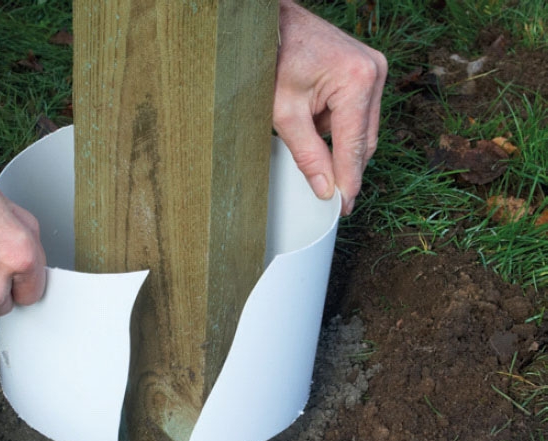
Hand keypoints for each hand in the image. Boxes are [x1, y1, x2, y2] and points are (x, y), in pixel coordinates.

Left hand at [274, 1, 386, 214]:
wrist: (274, 24)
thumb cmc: (275, 58)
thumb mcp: (284, 113)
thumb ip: (307, 153)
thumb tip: (324, 188)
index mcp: (357, 80)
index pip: (355, 146)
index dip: (349, 181)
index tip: (343, 207)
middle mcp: (374, 73)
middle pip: (366, 141)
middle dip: (347, 168)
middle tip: (333, 197)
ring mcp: (375, 70)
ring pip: (363, 131)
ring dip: (340, 146)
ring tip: (312, 146)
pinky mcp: (369, 72)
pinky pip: (358, 116)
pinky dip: (338, 129)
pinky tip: (316, 124)